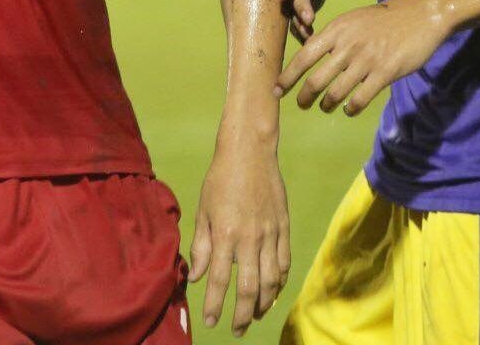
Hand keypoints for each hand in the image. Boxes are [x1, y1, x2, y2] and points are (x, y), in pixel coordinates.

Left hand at [188, 138, 289, 336]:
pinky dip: (279, 282)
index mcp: (225, 234)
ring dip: (263, 304)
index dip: (214, 304)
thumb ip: (200, 246)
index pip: (218, 279)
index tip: (210, 321)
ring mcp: (270, 234)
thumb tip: (195, 276)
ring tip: (255, 316)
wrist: (250, 152)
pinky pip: (284, 263)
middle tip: (236, 330)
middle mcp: (250, 238)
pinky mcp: (284, 228)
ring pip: (271, 280)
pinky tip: (272, 292)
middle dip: (242, 314)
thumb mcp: (202, 210)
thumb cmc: (220, 179)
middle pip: (249, 288)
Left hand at [275, 0, 450, 115]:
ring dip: (327, 104)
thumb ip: (333, 37)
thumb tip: (310, 55)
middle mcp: (348, 45)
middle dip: (304, 97)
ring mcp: (366, 60)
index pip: (304, 57)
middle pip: (316, 80)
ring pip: (336, 93)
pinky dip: (350, 108)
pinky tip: (349, 109)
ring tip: (325, 107)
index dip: (287, 76)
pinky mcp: (385, 73)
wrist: (421, 14)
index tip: (276, 89)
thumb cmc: (384, 19)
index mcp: (337, 30)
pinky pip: (359, 99)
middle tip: (302, 104)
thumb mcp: (353, 20)